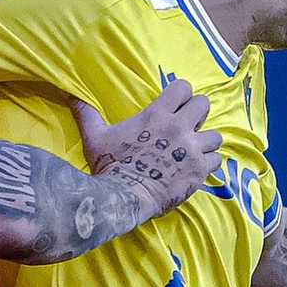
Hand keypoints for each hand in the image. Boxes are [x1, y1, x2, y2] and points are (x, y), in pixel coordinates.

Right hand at [73, 77, 223, 219]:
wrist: (123, 199)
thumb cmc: (110, 167)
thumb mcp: (95, 138)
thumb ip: (87, 114)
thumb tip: (70, 95)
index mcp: (157, 115)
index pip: (183, 88)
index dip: (181, 94)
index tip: (175, 105)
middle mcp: (179, 128)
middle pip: (204, 104)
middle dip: (198, 113)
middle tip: (187, 127)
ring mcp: (191, 150)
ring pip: (215, 136)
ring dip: (206, 142)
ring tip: (193, 150)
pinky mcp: (198, 172)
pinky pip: (216, 160)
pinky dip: (208, 163)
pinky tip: (196, 168)